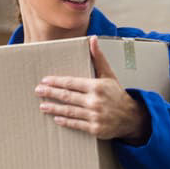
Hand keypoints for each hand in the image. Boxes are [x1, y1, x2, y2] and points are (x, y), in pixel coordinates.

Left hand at [34, 37, 150, 143]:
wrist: (131, 116)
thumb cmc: (117, 94)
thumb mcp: (108, 74)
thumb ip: (98, 57)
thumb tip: (92, 39)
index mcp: (97, 86)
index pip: (71, 83)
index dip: (56, 81)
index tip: (45, 80)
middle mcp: (95, 101)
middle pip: (67, 96)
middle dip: (50, 93)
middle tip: (38, 91)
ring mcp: (94, 115)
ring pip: (69, 111)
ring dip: (54, 108)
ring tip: (42, 106)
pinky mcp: (95, 128)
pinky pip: (76, 124)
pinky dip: (65, 121)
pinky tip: (56, 118)